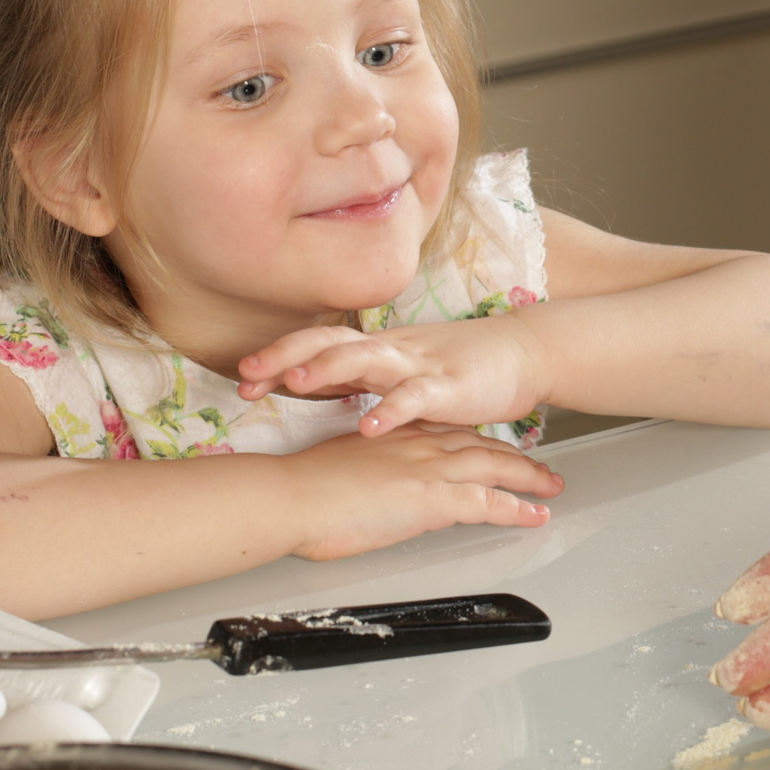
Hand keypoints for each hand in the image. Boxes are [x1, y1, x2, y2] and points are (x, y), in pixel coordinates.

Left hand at [238, 320, 547, 435]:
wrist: (525, 353)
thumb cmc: (465, 365)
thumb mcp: (405, 368)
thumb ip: (364, 374)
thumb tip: (316, 383)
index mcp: (380, 348)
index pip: (320, 342)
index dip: (280, 355)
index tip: (244, 376)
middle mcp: (393, 350)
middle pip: (331, 343)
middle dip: (288, 357)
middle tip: (249, 376)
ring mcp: (421, 365)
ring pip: (367, 359)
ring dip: (330, 369)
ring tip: (296, 383)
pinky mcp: (450, 387)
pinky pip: (416, 398)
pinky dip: (391, 411)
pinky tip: (369, 426)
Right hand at [284, 421, 565, 559]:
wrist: (289, 496)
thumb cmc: (301, 489)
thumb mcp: (341, 466)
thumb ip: (366, 470)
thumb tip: (373, 486)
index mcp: (396, 435)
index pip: (449, 434)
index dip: (476, 441)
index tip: (495, 446)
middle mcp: (419, 445)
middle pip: (480, 447)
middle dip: (515, 458)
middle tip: (541, 468)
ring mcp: (429, 469)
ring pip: (494, 468)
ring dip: (528, 479)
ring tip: (552, 488)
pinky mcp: (432, 498)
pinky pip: (488, 503)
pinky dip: (517, 509)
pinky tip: (535, 515)